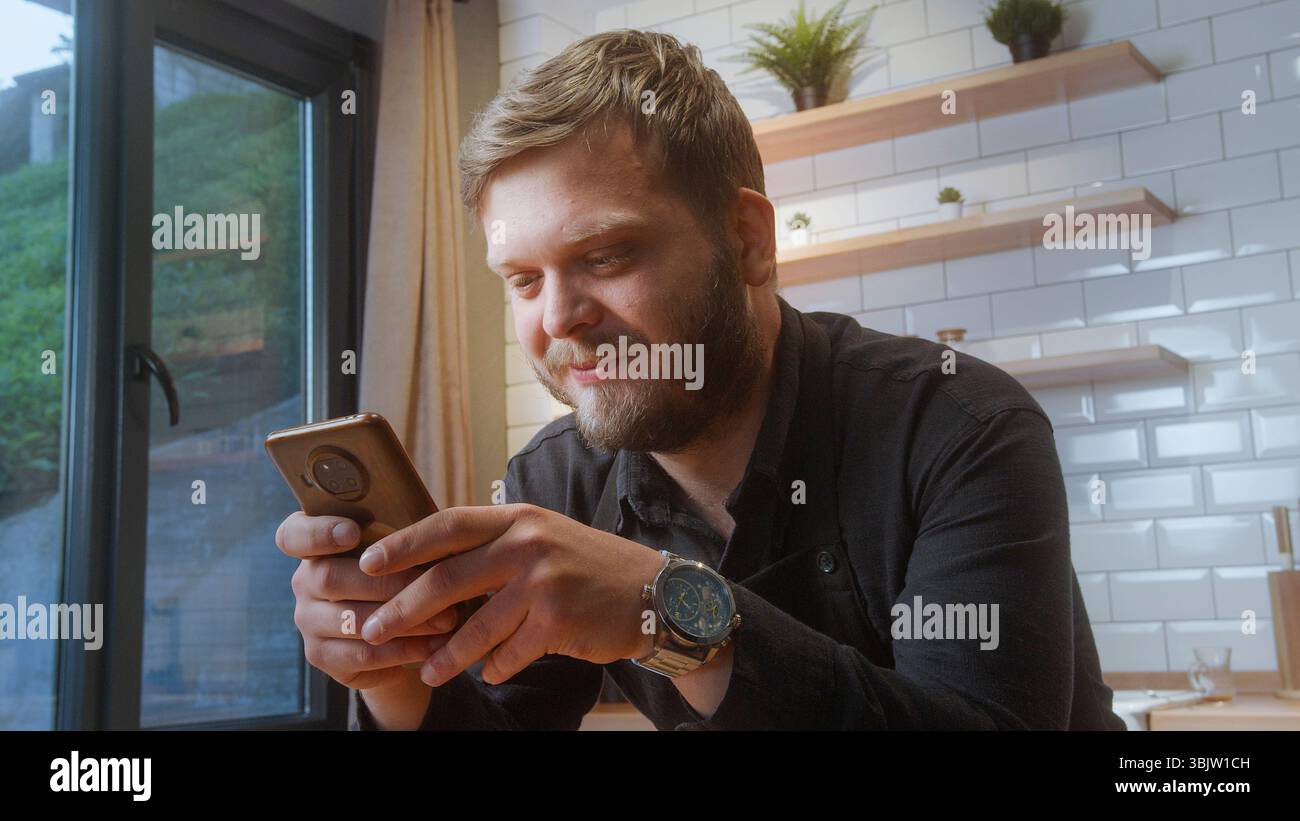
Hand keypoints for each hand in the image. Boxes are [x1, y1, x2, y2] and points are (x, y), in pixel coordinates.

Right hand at [274, 510, 463, 689]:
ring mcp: (307, 620)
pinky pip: (360, 655)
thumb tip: (429, 533)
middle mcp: (303, 581)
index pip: (293, 535)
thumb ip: (401, 537)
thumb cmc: (406, 568)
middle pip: (328, 579)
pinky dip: (401, 651)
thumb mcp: (403, 545)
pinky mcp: (322, 655)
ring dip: (403, 621)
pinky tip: (433, 648)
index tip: (352, 533)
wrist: (403, 621)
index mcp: (314, 543)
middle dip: (386, 583)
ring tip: (446, 620)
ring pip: (349, 621)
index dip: (318, 533)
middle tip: (435, 583)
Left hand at [354, 504, 667, 687]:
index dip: (403, 546)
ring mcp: (543, 582)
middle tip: (373, 629)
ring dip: (443, 654)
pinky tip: (487, 674)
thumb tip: (430, 562)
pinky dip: (493, 668)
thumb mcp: (542, 536)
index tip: (367, 565)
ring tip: (425, 670)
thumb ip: (494, 543)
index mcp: (516, 518)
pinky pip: (507, 653)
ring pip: (473, 627)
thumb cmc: (587, 566)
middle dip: (403, 608)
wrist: (651, 592)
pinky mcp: (557, 620)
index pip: (446, 525)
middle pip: (447, 578)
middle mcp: (527, 544)